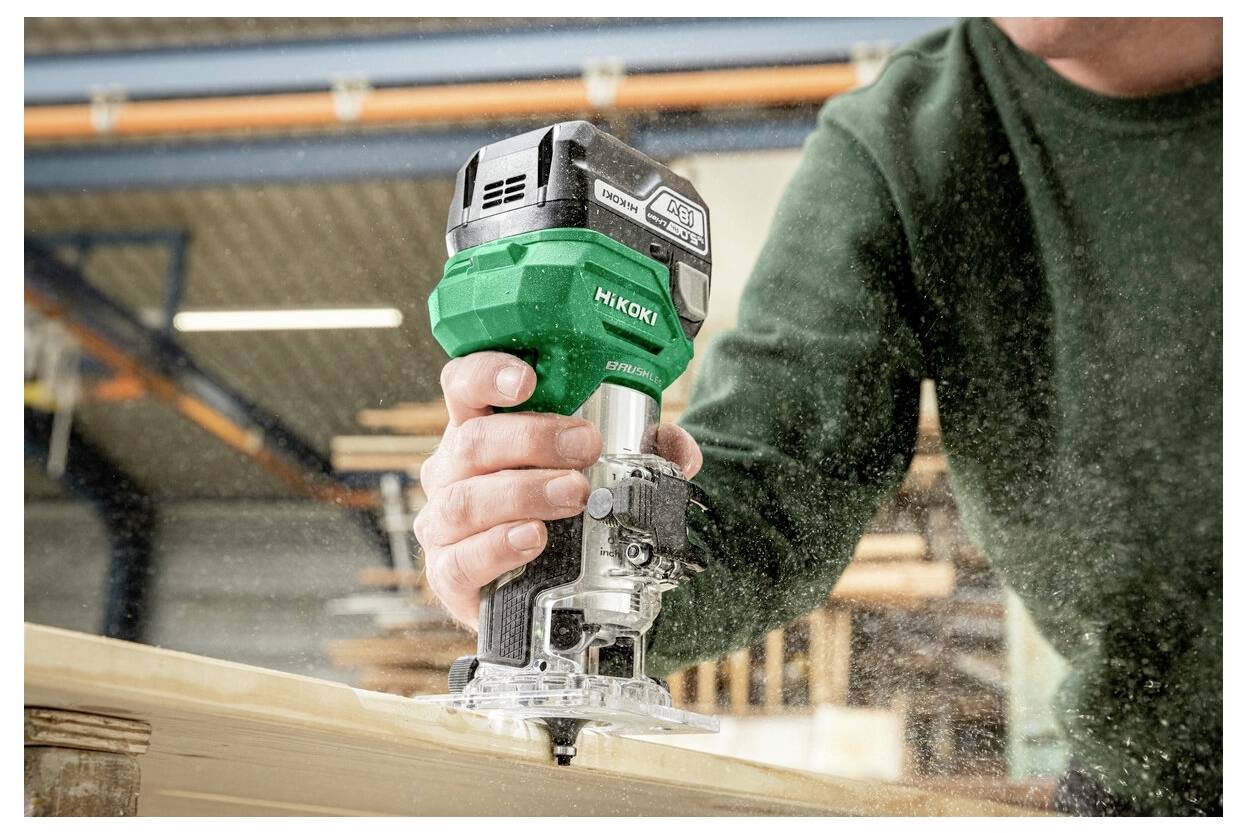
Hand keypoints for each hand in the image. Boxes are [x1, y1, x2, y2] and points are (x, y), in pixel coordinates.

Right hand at [414, 351, 702, 627]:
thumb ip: (639, 454)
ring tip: (573, 494)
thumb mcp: (594, 473)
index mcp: (480, 429)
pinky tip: (532, 539)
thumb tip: (674, 446)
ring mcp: (444, 523)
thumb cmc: (554, 513)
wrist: (537, 591)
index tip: (528, 380)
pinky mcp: (448, 574)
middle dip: (533, 439)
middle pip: (474, 441)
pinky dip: (498, 547)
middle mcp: (453, 471)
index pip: (465, 386)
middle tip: (586, 446)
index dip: (488, 374)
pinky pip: (460, 559)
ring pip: (467, 499)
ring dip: (524, 492)